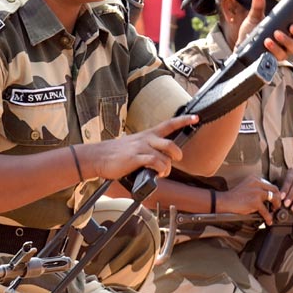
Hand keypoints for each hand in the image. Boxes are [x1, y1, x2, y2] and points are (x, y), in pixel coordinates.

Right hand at [80, 113, 196, 180]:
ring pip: (165, 156)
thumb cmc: (114, 154)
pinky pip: (155, 163)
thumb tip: (157, 161)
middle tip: (173, 162)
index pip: (168, 124)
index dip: (183, 120)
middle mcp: (145, 139)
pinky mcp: (136, 158)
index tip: (195, 118)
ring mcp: (140, 148)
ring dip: (167, 168)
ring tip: (161, 173)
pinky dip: (159, 170)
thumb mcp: (132, 146)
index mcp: (146, 135)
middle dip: (177, 155)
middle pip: (171, 144)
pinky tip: (155, 174)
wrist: (97, 157)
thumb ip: (146, 149)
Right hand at [221, 176, 281, 222]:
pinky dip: (268, 217)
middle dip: (278, 199)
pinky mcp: (255, 201)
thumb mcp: (247, 186)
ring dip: (276, 206)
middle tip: (276, 206)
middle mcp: (257, 183)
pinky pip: (266, 210)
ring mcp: (257, 192)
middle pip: (275, 190)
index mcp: (255, 178)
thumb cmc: (234, 196)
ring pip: (274, 198)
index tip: (274, 199)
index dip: (274, 193)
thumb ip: (257, 188)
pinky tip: (268, 220)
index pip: (270, 185)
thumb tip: (268, 196)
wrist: (224, 201)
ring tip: (273, 211)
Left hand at [234, 0, 292, 61]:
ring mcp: (280, 53)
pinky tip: (266, 44)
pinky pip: (277, 58)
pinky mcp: (272, 60)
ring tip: (270, 39)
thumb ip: (257, 7)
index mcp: (286, 33)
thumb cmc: (251, 33)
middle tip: (284, 31)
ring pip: (289, 51)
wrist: (239, 47)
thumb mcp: (254, 19)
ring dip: (282, 44)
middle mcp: (286, 44)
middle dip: (292, 38)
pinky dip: (272, 51)